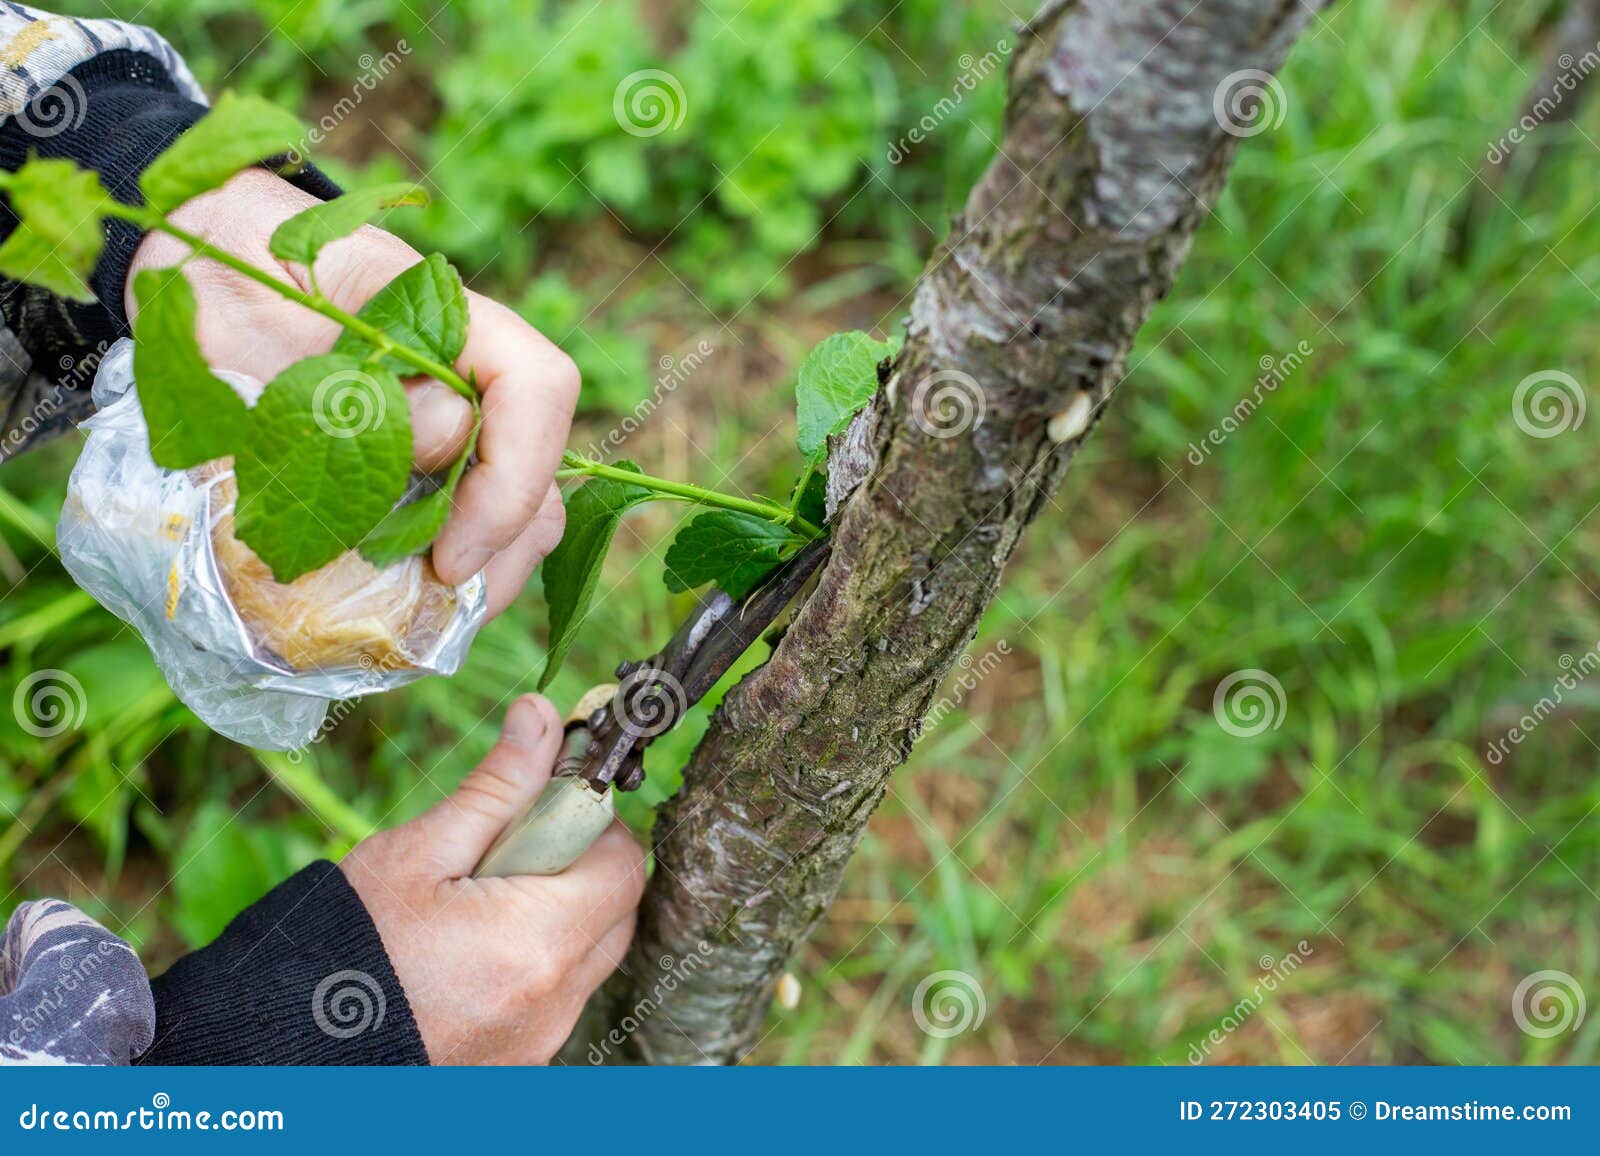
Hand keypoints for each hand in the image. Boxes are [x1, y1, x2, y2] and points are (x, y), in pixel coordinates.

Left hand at [126, 168, 577, 618]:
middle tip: (435, 604)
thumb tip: (443, 443)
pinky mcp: (420, 475)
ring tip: (419, 618)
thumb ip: (348, 382)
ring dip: (482, 577)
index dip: (514, 479)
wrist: (202, 273)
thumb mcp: (263, 318)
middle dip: (502, 551)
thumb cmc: (225, 273)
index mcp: (443, 317)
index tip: (451, 553)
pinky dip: (441, 582)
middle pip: (541, 472)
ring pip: (519, 516)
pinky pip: (464, 533)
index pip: (536, 387)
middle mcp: (469, 378)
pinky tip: (399, 609)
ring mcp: (453, 430)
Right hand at [341, 694, 645, 1064]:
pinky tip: (473, 947)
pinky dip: (536, 962)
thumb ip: (497, 784)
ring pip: (591, 956)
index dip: (595, 820)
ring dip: (561, 914)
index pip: (623, 863)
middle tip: (513, 843)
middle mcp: (555, 1001)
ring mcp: (541, 1039)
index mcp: (536, 940)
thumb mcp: (419, 851)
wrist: (287, 1050)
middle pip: (617, 911)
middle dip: (582, 864)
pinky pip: (557, 997)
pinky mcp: (520, 1062)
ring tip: (483, 897)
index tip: (548, 799)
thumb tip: (543, 715)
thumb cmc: (345, 946)